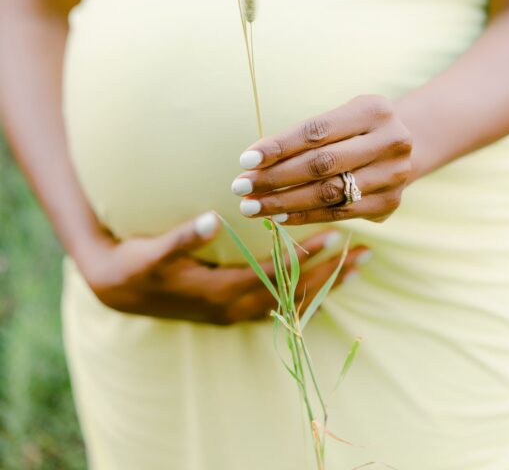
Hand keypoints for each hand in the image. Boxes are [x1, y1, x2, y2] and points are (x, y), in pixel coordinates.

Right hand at [76, 212, 370, 324]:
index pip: (275, 275)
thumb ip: (182, 237)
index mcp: (221, 292)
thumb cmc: (138, 265)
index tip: (337, 236)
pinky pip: (279, 307)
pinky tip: (324, 284)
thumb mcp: (153, 252)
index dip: (307, 257)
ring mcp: (234, 313)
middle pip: (294, 294)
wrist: (119, 290)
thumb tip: (212, 219)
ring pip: (291, 304)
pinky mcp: (232, 310)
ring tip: (357, 268)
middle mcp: (234, 308)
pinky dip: (305, 295)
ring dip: (325, 286)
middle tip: (366, 255)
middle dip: (331, 275)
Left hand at [232, 94, 412, 225]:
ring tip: (251, 206)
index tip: (245, 160)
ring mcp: (393, 175)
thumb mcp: (339, 118)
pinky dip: (304, 215)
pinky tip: (278, 215)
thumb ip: (304, 137)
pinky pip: (338, 213)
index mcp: (374, 110)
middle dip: (275, 177)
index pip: (316, 132)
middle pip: (321, 164)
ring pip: (328, 193)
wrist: (407, 144)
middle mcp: (390, 141)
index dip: (279, 147)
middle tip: (240, 186)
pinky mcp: (389, 203)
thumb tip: (255, 161)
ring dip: (284, 201)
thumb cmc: (356, 128)